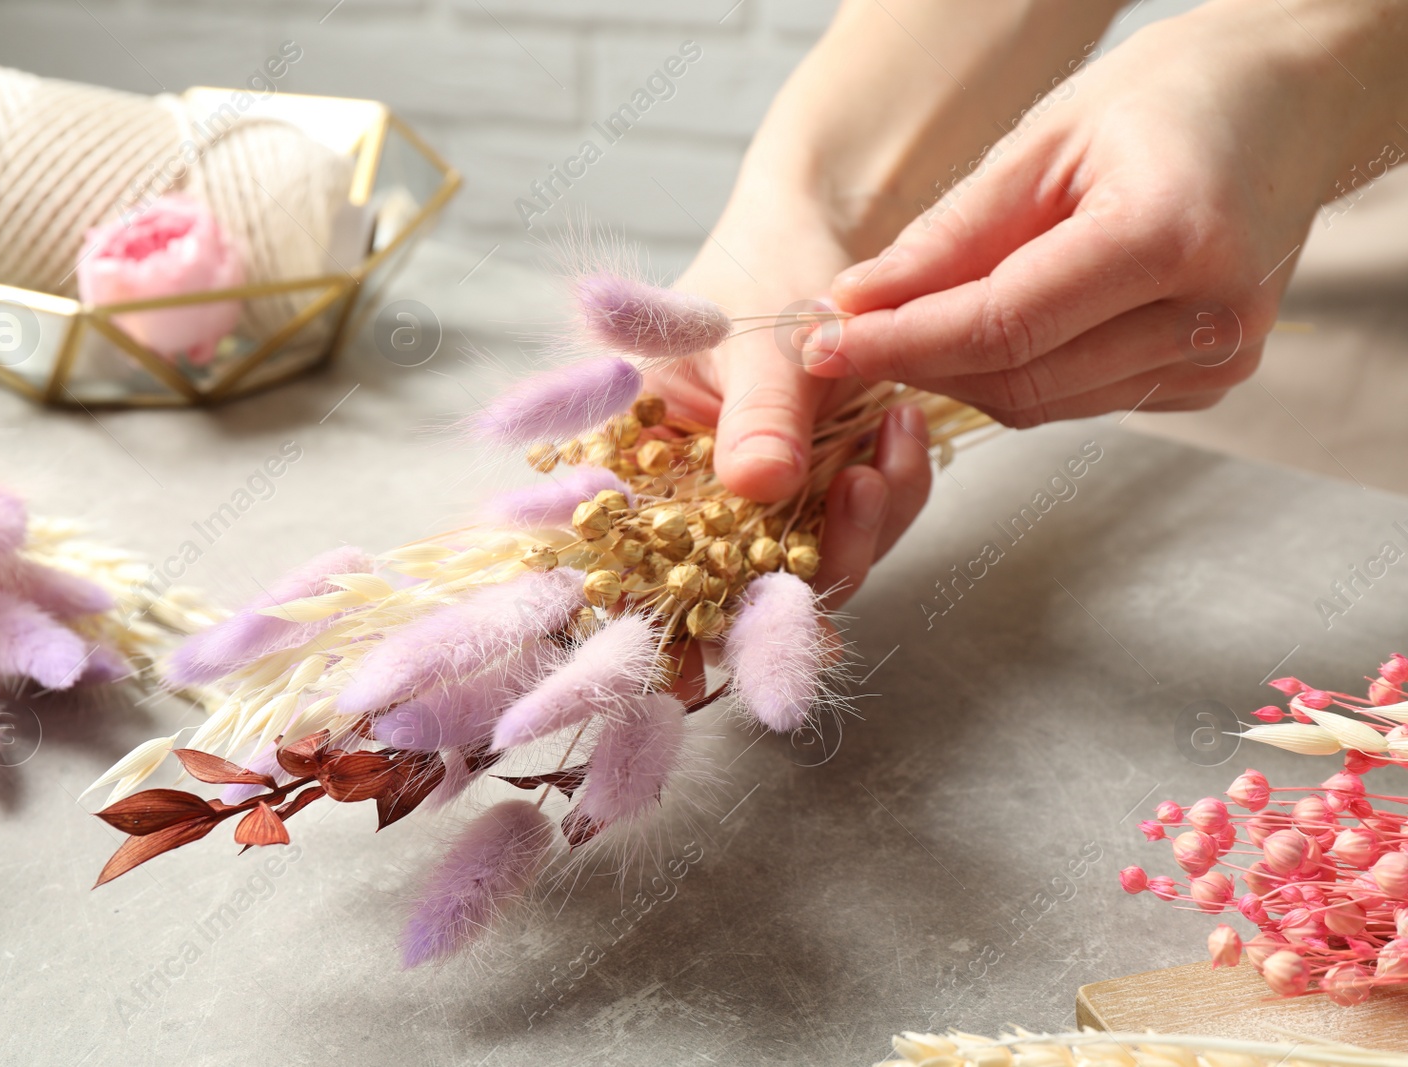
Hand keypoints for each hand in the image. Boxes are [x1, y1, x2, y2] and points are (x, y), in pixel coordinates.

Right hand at [647, 194, 931, 608]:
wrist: (823, 227)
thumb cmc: (761, 266)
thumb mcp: (755, 336)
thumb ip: (758, 413)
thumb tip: (760, 485)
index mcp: (639, 459)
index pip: (633, 560)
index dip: (659, 621)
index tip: (692, 670)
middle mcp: (694, 496)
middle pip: (734, 587)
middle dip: (806, 567)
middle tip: (858, 491)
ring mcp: (760, 502)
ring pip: (809, 569)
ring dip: (865, 525)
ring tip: (890, 438)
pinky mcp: (819, 493)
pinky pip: (861, 529)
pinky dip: (893, 492)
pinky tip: (902, 429)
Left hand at [809, 1, 1400, 427]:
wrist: (1285, 104)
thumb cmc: (1167, 99)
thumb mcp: (1043, 143)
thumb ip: (951, 236)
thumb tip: (857, 302)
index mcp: (1173, 236)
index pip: (1003, 325)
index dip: (900, 341)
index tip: (820, 343)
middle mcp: (1210, 316)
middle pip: (1019, 380)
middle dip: (917, 363)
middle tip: (843, 336)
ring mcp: (1220, 358)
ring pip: (1042, 403)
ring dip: (959, 374)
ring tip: (907, 324)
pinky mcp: (1210, 380)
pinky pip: (1078, 398)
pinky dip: (1015, 374)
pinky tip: (986, 330)